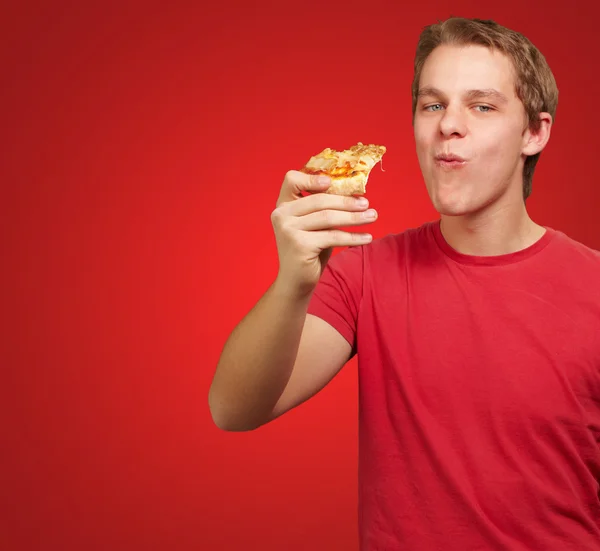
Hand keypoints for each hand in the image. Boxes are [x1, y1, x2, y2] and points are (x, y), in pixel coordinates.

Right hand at [271, 170, 376, 297]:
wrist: (295, 281)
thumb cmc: (308, 250)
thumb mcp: (314, 225)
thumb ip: (323, 209)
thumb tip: (356, 194)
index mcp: (283, 205)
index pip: (291, 180)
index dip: (311, 178)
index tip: (332, 182)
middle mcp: (281, 215)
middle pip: (319, 200)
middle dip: (346, 201)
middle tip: (366, 204)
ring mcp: (288, 230)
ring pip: (328, 217)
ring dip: (354, 217)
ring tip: (372, 217)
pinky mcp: (300, 245)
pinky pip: (333, 236)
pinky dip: (353, 237)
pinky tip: (367, 238)